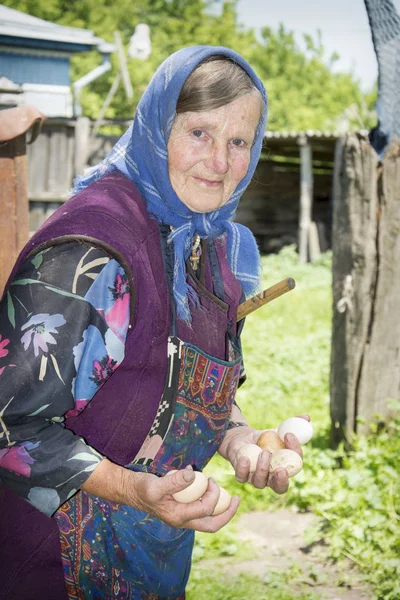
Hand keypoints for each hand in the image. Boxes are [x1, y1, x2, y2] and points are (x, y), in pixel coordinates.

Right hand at [123, 465, 239, 532]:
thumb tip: (193, 474)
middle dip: (227, 514)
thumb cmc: (142, 488)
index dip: (213, 494)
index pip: (206, 510)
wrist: (131, 491)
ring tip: (227, 495)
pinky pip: (201, 511)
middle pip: (211, 525)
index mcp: (178, 517)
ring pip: (208, 521)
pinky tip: (209, 488)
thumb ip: (174, 481)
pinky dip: (209, 502)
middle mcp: (182, 521)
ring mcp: (182, 518)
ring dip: (220, 509)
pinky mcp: (181, 510)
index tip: (210, 479)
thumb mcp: (156, 484)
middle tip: (237, 499)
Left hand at [218, 414, 309, 494]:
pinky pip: (242, 477)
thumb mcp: (278, 431)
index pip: (294, 466)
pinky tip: (244, 458)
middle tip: (281, 469)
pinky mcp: (241, 476)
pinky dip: (244, 468)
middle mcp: (271, 478)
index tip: (289, 436)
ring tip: (263, 452)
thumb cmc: (264, 438)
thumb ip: (293, 425)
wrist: (242, 438)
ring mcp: (256, 479)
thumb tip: (306, 417)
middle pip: (280, 488)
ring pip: (260, 482)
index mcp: (285, 468)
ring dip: (263, 468)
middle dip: (281, 480)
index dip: (295, 452)